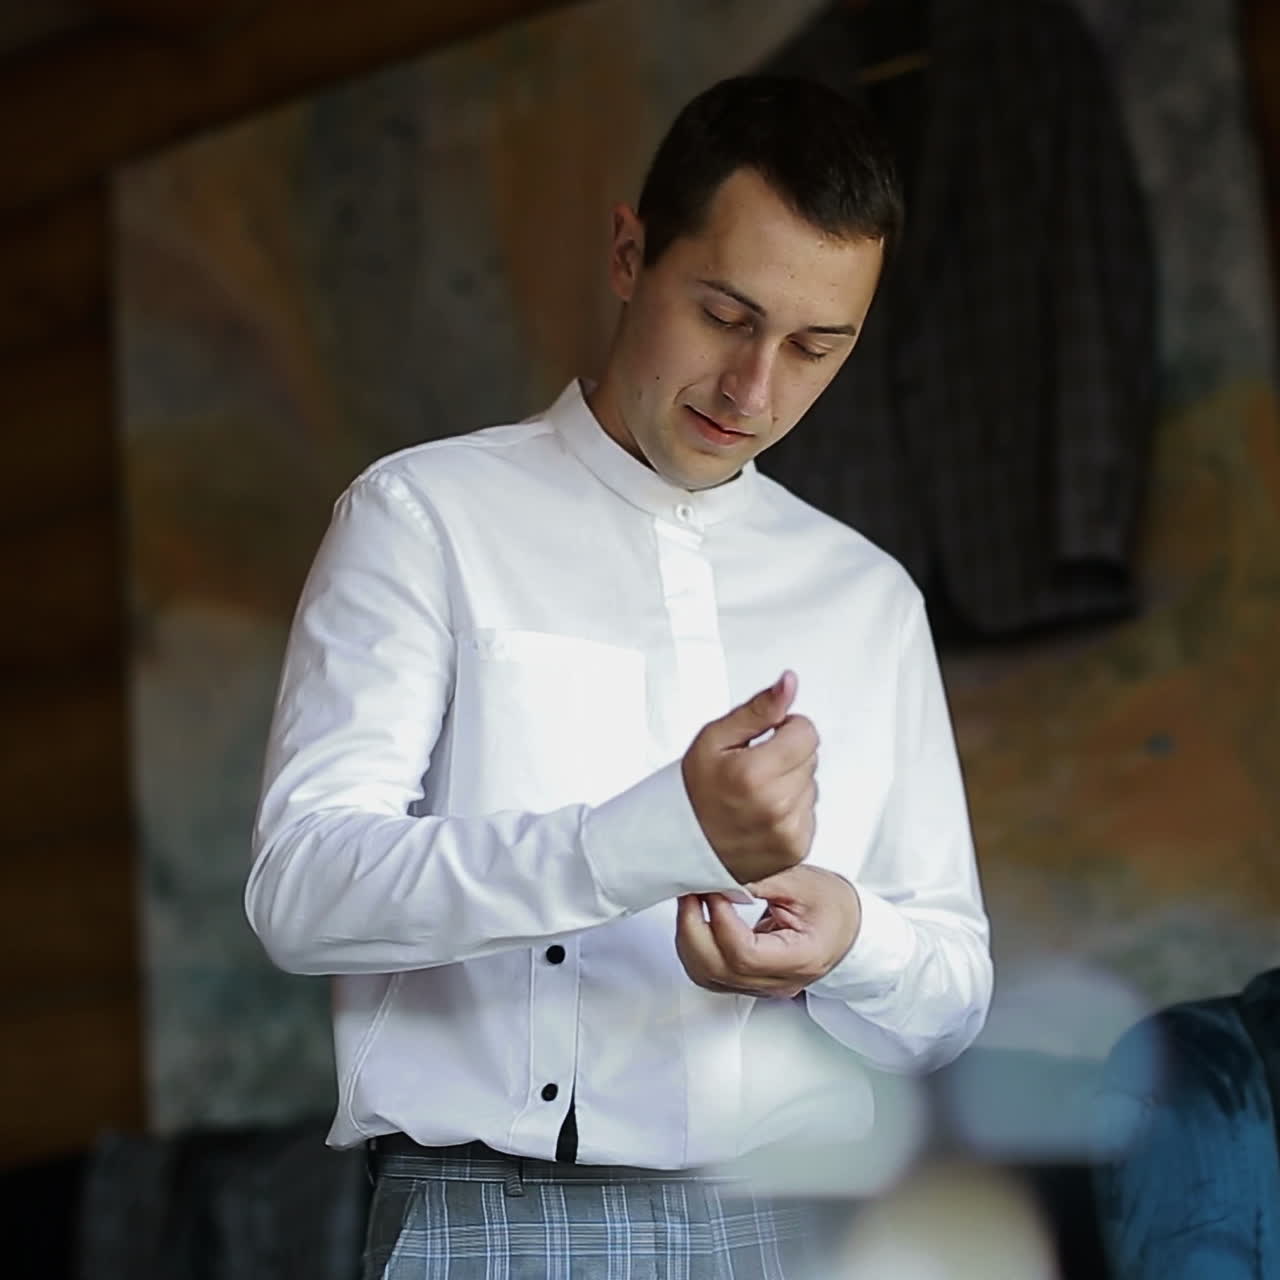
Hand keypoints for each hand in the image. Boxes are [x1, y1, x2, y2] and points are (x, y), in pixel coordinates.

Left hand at [675, 865, 860, 998]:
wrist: (849, 926)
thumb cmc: (833, 905)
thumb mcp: (802, 882)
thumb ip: (759, 879)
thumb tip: (718, 873)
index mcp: (800, 960)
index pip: (744, 954)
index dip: (720, 920)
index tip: (714, 890)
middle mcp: (778, 982)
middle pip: (717, 969)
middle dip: (692, 927)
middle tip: (690, 891)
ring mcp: (761, 986)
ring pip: (706, 975)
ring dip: (689, 937)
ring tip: (691, 901)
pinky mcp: (748, 980)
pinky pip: (708, 973)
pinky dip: (694, 946)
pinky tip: (696, 918)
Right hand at [682, 671, 818, 883]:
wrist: (683, 842)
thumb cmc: (696, 790)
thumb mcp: (716, 738)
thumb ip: (759, 709)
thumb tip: (789, 683)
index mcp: (754, 773)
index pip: (806, 732)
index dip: (784, 730)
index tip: (762, 743)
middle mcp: (776, 806)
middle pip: (811, 757)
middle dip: (786, 757)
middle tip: (752, 771)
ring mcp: (788, 831)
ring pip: (811, 786)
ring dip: (790, 786)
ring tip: (756, 795)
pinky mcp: (795, 849)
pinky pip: (810, 815)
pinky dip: (791, 812)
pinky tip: (764, 815)